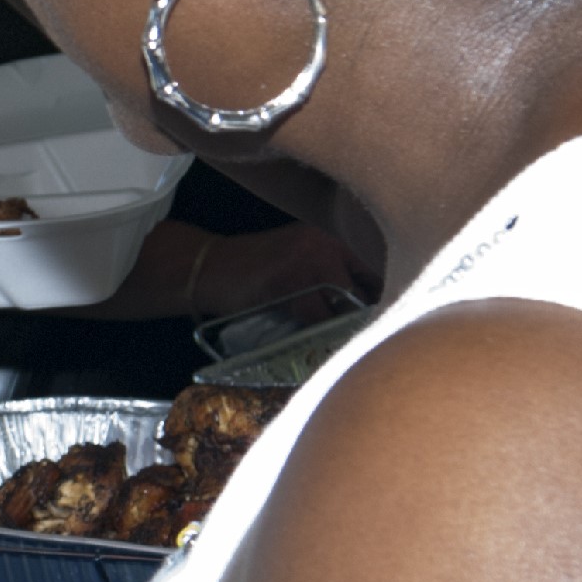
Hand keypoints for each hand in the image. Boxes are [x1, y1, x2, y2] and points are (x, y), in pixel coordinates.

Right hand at [186, 221, 375, 321]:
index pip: (368, 272)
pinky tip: (309, 337)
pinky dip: (315, 331)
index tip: (374, 319)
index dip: (374, 299)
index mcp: (326, 239)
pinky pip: (316, 316)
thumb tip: (357, 308)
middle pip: (358, 291)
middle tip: (355, 336)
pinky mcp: (289, 283)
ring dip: (337, 327)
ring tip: (333, 341)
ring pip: (339, 305)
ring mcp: (307, 262)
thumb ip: (323, 274)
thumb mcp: (294, 259)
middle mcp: (323, 246)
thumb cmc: (248, 270)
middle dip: (356, 316)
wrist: (207, 266)